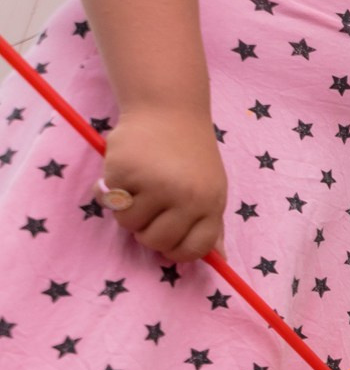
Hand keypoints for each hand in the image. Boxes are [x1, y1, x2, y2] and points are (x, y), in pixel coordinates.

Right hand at [101, 108, 227, 260]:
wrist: (169, 110)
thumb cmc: (191, 154)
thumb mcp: (211, 188)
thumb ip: (211, 224)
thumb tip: (220, 259)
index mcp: (211, 203)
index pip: (194, 249)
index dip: (176, 252)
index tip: (168, 241)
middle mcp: (186, 196)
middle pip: (156, 242)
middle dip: (147, 231)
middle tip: (150, 207)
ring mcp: (154, 184)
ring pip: (128, 225)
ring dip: (128, 210)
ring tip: (140, 185)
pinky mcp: (124, 172)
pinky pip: (109, 202)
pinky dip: (112, 191)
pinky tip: (126, 171)